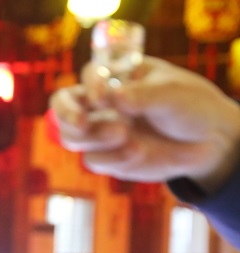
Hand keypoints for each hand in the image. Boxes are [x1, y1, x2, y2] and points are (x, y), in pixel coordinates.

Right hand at [49, 56, 239, 193]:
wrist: (206, 141)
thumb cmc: (189, 106)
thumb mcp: (172, 93)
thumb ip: (142, 95)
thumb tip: (114, 98)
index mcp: (115, 77)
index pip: (88, 76)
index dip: (90, 86)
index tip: (103, 97)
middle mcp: (101, 103)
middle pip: (63, 107)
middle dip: (68, 116)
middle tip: (82, 124)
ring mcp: (101, 131)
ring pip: (72, 137)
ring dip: (92, 138)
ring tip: (122, 134)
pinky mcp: (107, 157)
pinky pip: (94, 160)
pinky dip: (114, 158)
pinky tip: (138, 151)